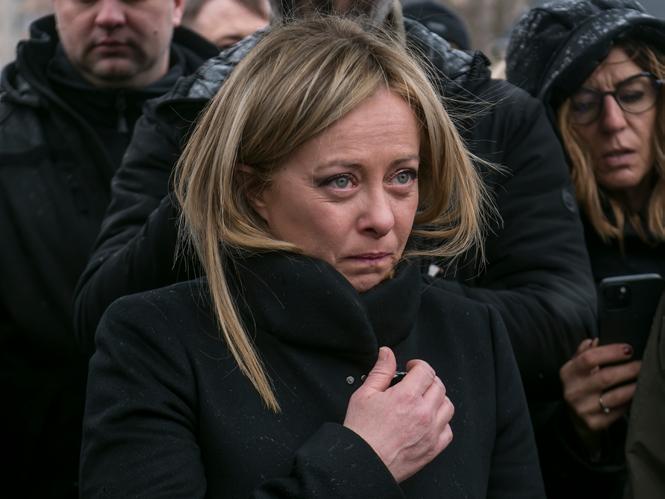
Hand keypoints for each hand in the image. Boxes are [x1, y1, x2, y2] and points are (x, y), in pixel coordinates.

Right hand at [343, 347, 453, 482]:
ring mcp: (430, 432)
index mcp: (407, 397)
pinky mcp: (432, 449)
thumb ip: (381, 371)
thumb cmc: (362, 432)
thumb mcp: (365, 394)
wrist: (363, 463)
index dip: (418, 365)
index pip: (425, 371)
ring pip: (447, 406)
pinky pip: (448, 430)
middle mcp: (423, 413)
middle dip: (427, 380)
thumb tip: (387, 354)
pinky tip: (429, 421)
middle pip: (439, 386)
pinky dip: (442, 422)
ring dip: (437, 399)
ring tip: (423, 400)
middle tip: (416, 383)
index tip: (411, 368)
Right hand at [560, 338, 640, 444]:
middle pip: (605, 377)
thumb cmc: (579, 386)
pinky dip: (629, 402)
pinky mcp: (594, 423)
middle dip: (628, 369)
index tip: (628, 349)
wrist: (573, 418)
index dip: (611, 352)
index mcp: (567, 373)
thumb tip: (594, 340)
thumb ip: (583, 353)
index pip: (589, 358)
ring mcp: (582, 409)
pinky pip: (618, 412)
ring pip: (615, 396)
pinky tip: (634, 395)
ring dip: (633, 387)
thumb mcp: (575, 368)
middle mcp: (572, 391)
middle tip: (642, 365)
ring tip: (643, 380)